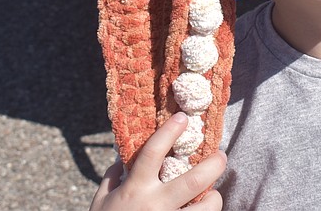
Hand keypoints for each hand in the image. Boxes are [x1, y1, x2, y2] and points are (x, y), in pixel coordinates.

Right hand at [89, 113, 226, 210]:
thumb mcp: (100, 201)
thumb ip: (112, 178)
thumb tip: (121, 159)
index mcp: (135, 189)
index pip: (154, 152)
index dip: (169, 131)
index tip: (183, 118)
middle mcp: (154, 205)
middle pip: (193, 181)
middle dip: (213, 165)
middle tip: (221, 155)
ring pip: (206, 209)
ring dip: (214, 199)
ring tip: (213, 194)